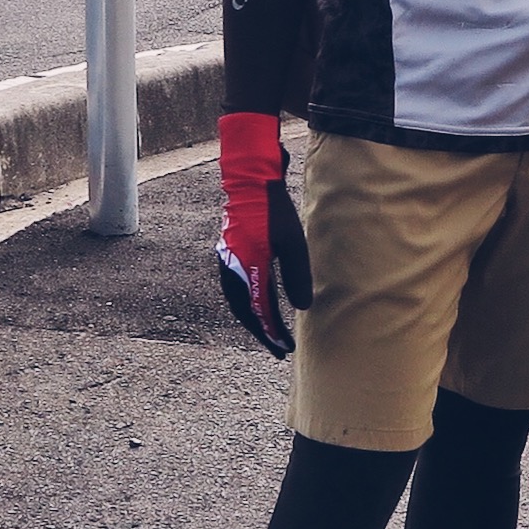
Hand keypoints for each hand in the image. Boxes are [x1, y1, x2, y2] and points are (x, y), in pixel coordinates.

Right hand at [214, 111, 311, 357]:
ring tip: (268, 332)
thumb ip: (297, 277)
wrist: (250, 180)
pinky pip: (236, 289)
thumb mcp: (293, 243)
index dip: (273, 332)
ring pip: (238, 302)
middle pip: (245, 312)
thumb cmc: (274, 209)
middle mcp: (233, 270)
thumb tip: (301, 308)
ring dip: (253, 319)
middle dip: (262, 332)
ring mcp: (228, 262)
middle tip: (277, 348)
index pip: (260, 312)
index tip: (285, 347)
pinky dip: (247, 303)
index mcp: (248, 269)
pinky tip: (258, 305)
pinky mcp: (230, 255)